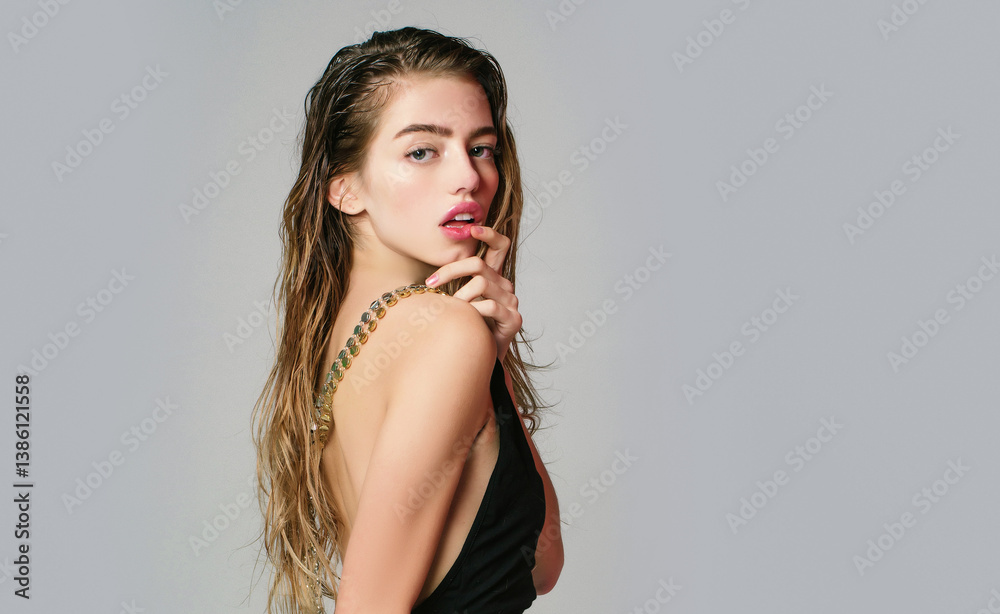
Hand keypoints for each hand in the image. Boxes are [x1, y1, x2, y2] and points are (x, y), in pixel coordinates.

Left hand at [425, 225, 520, 361]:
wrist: (479, 360)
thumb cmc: (464, 329)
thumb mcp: (456, 302)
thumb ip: (451, 285)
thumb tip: (424, 274)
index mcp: (493, 277)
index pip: (500, 245)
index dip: (489, 234)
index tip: (472, 230)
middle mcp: (505, 285)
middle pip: (478, 264)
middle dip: (450, 270)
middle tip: (429, 283)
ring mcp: (511, 302)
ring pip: (480, 283)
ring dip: (459, 296)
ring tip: (450, 310)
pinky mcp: (513, 319)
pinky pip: (489, 306)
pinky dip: (472, 311)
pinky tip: (465, 320)